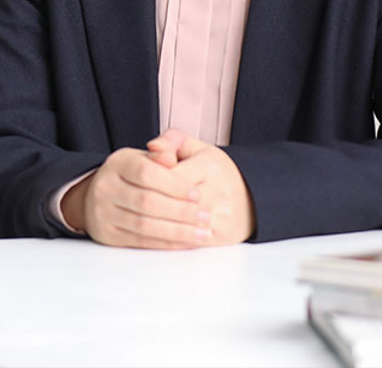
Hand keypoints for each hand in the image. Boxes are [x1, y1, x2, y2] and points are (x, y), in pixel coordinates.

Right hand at [59, 146, 213, 249]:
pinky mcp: (108, 234)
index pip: (146, 173)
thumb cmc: (131, 176)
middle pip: (146, 201)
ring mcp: (103, 212)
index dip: (174, 185)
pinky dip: (167, 244)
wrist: (99, 196)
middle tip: (206, 216)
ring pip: (144, 225)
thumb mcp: (145, 157)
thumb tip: (168, 155)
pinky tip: (185, 242)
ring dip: (178, 231)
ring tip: (201, 233)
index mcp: (118, 163)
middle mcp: (106, 186)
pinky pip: (141, 242)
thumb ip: (162, 152)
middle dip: (181, 211)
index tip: (197, 194)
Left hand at [145, 129, 255, 245]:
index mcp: (210, 165)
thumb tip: (152, 147)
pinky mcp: (221, 236)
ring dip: (155, 224)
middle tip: (129, 204)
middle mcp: (219, 191)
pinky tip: (153, 234)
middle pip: (174, 201)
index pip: (171, 176)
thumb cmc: (216, 171)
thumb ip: (171, 141)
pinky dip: (169, 239)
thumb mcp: (196, 148)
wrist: (252, 196)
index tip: (134, 183)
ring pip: (181, 224)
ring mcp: (221, 216)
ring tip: (136, 219)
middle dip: (149, 204)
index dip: (149, 182)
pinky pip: (190, 240)